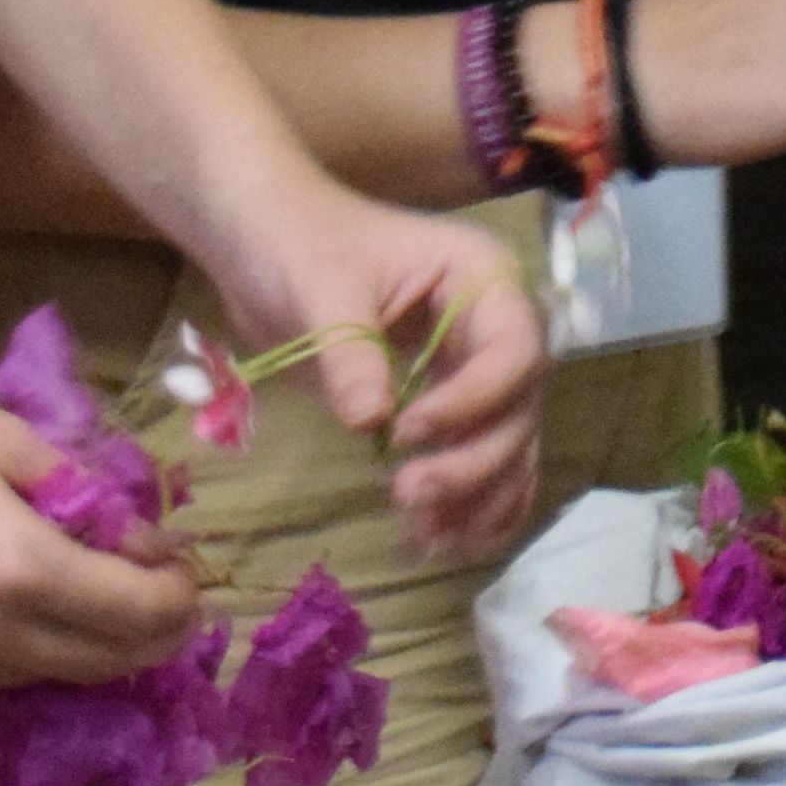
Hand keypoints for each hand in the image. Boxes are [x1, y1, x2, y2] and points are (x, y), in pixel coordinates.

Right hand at [0, 340, 203, 700]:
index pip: (143, 616)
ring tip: (63, 581)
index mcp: (19, 571)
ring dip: (76, 639)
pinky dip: (11, 652)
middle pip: (108, 663)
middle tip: (148, 582)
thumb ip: (79, 491)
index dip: (179, 594)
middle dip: (146, 627)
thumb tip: (131, 535)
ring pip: (45, 677)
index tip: (178, 564)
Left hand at [204, 182, 546, 563]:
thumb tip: (372, 423)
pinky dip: (471, 504)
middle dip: (473, 462)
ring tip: (428, 539)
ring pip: (509, 444)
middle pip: (518, 408)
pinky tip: (442, 541)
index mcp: (482, 278)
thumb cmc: (299, 246)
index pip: (512, 350)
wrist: (267, 245)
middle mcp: (496, 325)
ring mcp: (478, 369)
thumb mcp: (319, 291)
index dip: (472, 400)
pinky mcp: (452, 405)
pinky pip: (482, 458)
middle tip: (408, 496)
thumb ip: (350, 355)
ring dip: (478, 498)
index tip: (407, 432)